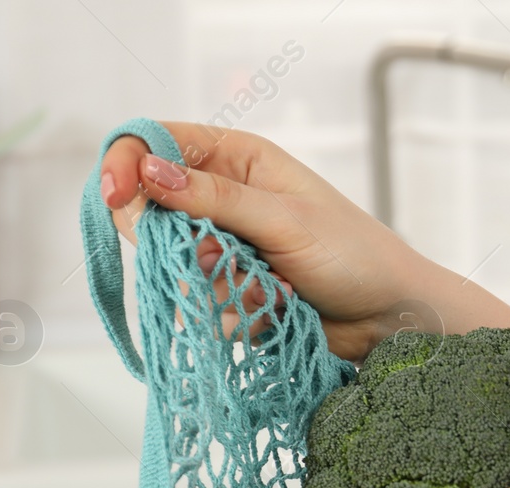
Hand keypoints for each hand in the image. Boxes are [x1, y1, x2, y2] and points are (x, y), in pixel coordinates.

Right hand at [98, 122, 509, 358]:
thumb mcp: (285, 221)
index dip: (127, 165)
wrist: (393, 320)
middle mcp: (225, 196)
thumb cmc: (355, 258)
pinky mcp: (233, 290)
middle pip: (153, 208)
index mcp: (238, 158)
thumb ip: (215, 200)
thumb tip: (149, 174)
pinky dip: (231, 311)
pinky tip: (276, 309)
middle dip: (177, 241)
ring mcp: (227, 246)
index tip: (116, 200)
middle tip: (220, 258)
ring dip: (216, 282)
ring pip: (175, 262)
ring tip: (271, 287)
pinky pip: (200, 301)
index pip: (155, 144)